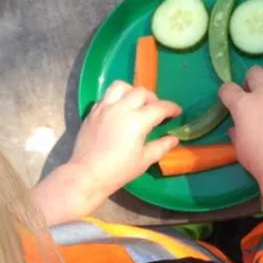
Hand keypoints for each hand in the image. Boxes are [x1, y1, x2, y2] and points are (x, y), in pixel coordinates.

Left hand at [61, 81, 185, 210]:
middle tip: (155, 109)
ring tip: (135, 103)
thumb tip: (173, 139)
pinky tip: (118, 111)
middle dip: (153, 98)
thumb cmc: (117, 171)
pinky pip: (105, 97)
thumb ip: (161, 147)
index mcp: (137, 121)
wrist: (86, 175)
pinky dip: (115, 99)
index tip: (176, 112)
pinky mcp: (92, 113)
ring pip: (120, 87)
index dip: (171, 108)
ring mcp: (104, 109)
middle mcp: (120, 109)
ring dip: (131, 91)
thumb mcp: (144, 161)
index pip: (159, 107)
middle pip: (141, 92)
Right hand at [217, 62, 262, 189]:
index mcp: (244, 105)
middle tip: (252, 92)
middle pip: (255, 72)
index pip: (228, 89)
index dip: (226, 93)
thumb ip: (237, 131)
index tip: (227, 99)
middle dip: (250, 79)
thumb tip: (237, 127)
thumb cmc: (258, 158)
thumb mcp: (240, 146)